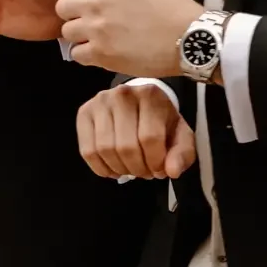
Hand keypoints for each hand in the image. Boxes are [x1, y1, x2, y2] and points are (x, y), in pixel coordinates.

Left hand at [55, 0, 203, 77]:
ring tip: (99, 40)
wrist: (190, 37)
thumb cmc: (172, 9)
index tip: (87, 5)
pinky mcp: (100, 53)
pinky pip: (76, 54)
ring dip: (80, 37)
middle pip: (62, 8)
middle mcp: (95, 1)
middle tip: (91, 24)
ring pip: (67, 32)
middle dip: (74, 16)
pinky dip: (87, 55)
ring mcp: (95, 28)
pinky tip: (103, 54)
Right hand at [76, 85, 195, 179]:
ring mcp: (99, 103)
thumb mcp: (181, 136)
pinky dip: (100, 168)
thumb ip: (183, 153)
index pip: (149, 138)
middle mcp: (122, 95)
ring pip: (104, 149)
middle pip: (126, 146)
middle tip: (144, 172)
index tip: (160, 170)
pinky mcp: (84, 113)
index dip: (155, 162)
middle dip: (137, 168)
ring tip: (130, 169)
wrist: (140, 104)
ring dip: (119, 169)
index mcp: (150, 96)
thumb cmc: (161, 122)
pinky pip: (87, 150)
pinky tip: (113, 169)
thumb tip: (172, 171)